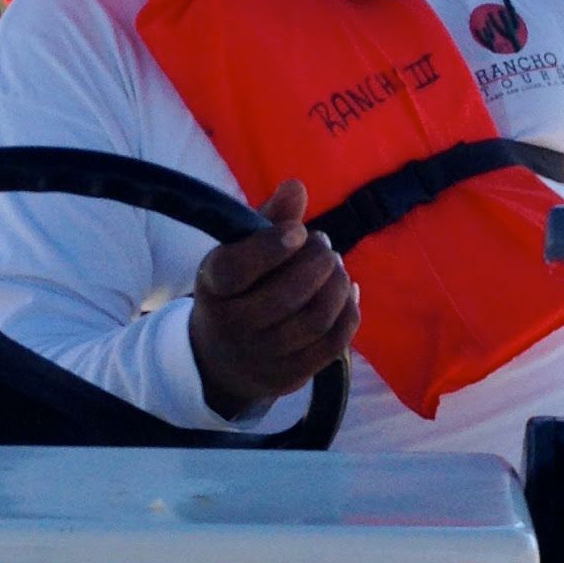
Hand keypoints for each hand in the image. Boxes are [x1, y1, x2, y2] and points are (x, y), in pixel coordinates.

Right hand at [188, 179, 359, 418]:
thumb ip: (269, 218)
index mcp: (214, 286)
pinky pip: (333, 344)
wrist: (223, 357)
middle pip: (288, 295)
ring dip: (338, 285)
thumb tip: (296, 187)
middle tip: (325, 246)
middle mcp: (232, 325)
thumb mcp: (241, 251)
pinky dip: (349, 313)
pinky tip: (347, 293)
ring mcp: (262, 355)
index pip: (237, 269)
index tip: (300, 230)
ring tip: (337, 268)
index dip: (272, 247)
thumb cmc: (240, 288)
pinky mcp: (290, 376)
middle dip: (319, 262)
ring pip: (315, 320)